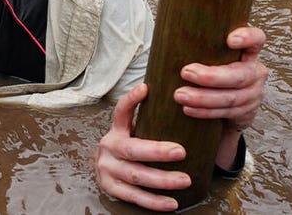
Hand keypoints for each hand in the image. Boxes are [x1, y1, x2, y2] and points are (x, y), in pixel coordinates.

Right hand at [95, 83, 189, 211]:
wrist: (105, 170)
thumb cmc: (129, 148)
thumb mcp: (132, 131)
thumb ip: (150, 122)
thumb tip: (186, 105)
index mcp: (116, 131)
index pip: (121, 112)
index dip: (131, 100)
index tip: (145, 89)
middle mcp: (108, 147)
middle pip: (132, 149)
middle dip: (157, 151)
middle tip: (181, 151)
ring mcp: (108, 169)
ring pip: (136, 175)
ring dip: (161, 180)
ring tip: (185, 180)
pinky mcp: (110, 188)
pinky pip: (133, 196)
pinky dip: (153, 201)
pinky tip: (171, 203)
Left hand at [173, 26, 267, 133]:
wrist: (230, 102)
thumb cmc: (214, 69)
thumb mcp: (213, 54)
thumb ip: (202, 45)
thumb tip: (167, 35)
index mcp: (249, 52)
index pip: (257, 39)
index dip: (248, 38)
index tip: (229, 40)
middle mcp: (255, 72)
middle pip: (239, 75)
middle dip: (211, 77)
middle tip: (186, 72)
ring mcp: (253, 93)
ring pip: (231, 98)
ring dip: (203, 98)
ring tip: (180, 95)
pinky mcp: (247, 112)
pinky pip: (225, 112)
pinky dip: (205, 112)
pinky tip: (189, 109)